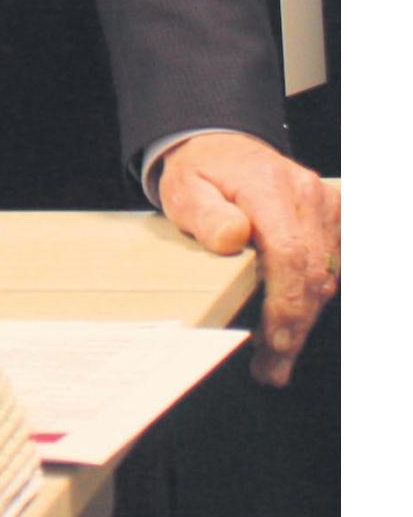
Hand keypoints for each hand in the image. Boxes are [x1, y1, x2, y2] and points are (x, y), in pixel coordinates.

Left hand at [156, 130, 339, 385]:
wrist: (222, 148)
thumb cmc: (201, 173)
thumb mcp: (185, 190)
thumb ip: (205, 215)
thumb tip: (232, 237)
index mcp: (268, 186)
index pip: (290, 254)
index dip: (286, 304)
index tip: (273, 341)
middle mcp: (305, 193)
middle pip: (313, 273)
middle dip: (294, 327)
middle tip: (271, 368)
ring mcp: (322, 204)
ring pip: (326, 276)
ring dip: (304, 320)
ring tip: (275, 357)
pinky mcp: (330, 216)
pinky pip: (331, 267)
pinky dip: (311, 299)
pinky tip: (289, 323)